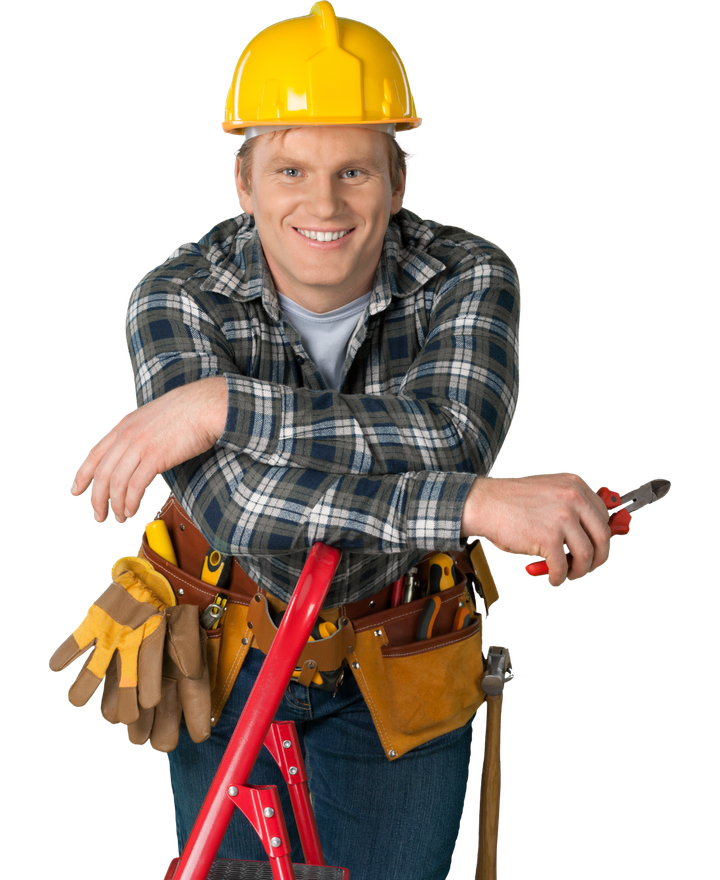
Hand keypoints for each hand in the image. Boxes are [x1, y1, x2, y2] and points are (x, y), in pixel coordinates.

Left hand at [70, 378, 226, 523]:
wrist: (206, 406)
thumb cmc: (188, 411)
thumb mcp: (153, 417)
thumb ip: (140, 433)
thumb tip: (137, 454)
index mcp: (125, 425)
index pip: (94, 454)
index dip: (82, 476)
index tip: (76, 491)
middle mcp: (127, 436)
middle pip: (101, 473)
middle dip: (97, 500)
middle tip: (100, 516)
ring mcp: (140, 446)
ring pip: (116, 483)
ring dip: (115, 505)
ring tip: (120, 518)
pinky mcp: (156, 457)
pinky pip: (135, 486)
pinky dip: (130, 502)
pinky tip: (132, 510)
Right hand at [461, 472, 611, 586]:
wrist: (484, 503)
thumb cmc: (510, 500)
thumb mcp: (548, 491)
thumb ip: (569, 505)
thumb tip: (587, 534)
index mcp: (574, 485)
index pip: (603, 515)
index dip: (600, 536)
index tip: (594, 547)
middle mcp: (573, 498)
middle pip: (602, 536)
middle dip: (597, 557)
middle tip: (586, 566)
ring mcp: (562, 518)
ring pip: (587, 554)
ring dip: (579, 570)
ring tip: (567, 574)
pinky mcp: (549, 538)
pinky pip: (563, 566)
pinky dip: (559, 577)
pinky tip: (553, 578)